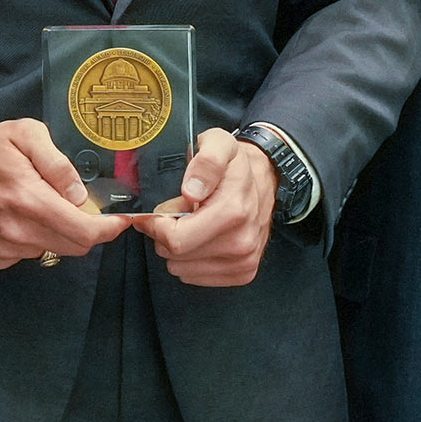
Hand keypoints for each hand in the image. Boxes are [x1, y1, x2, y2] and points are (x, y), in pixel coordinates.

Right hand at [0, 119, 129, 268]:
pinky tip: (25, 217)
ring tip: (44, 204)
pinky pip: (33, 254)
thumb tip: (79, 195)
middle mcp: (18, 231)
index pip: (83, 232)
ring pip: (55, 250)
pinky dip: (38, 239)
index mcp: (29, 200)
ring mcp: (5, 248)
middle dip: (88, 228)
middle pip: (75, 246)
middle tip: (83, 206)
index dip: (108, 229)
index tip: (120, 220)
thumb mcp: (27, 135)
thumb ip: (57, 163)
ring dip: (61, 232)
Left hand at [130, 128, 275, 286]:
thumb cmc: (237, 164)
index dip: (155, 226)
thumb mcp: (219, 144)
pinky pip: (196, 277)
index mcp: (232, 212)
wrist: (266, 179)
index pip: (176, 240)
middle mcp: (241, 243)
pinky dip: (191, 260)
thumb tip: (192, 191)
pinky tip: (201, 239)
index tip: (153, 214)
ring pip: (182, 270)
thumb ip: (206, 162)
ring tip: (191, 224)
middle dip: (166, 236)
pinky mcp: (243, 272)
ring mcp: (244, 261)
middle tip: (175, 214)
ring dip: (179, 249)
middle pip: (176, 257)